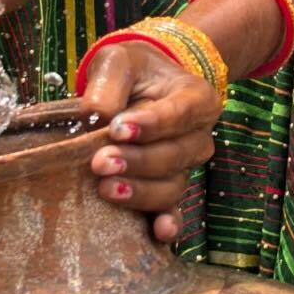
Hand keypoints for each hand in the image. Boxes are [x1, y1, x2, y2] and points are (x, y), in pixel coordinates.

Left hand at [80, 40, 220, 243]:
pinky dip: (167, 223)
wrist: (139, 87)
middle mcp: (198, 136)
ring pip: (172, 186)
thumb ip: (108, 83)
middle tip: (100, 161)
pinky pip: (173, 211)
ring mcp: (185, 168)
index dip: (152, 124)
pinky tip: (159, 232)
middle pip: (176, 155)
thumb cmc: (131, 72)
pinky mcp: (169, 191)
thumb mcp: (118, 61)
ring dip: (140, 191)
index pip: (180, 114)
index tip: (118, 128)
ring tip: (107, 188)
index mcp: (197, 99)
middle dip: (137, 161)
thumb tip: (95, 116)